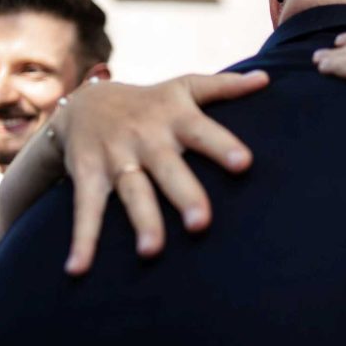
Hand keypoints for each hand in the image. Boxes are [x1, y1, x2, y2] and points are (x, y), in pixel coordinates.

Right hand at [0, 72, 267, 274]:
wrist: (84, 102)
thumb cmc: (151, 102)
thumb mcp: (184, 88)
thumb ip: (225, 87)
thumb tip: (266, 78)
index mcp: (176, 118)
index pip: (204, 132)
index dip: (223, 147)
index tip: (246, 164)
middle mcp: (147, 138)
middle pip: (168, 169)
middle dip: (185, 195)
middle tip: (201, 224)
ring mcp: (116, 157)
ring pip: (133, 192)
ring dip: (142, 221)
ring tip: (152, 252)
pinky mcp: (88, 175)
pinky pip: (85, 209)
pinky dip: (82, 239)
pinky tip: (79, 268)